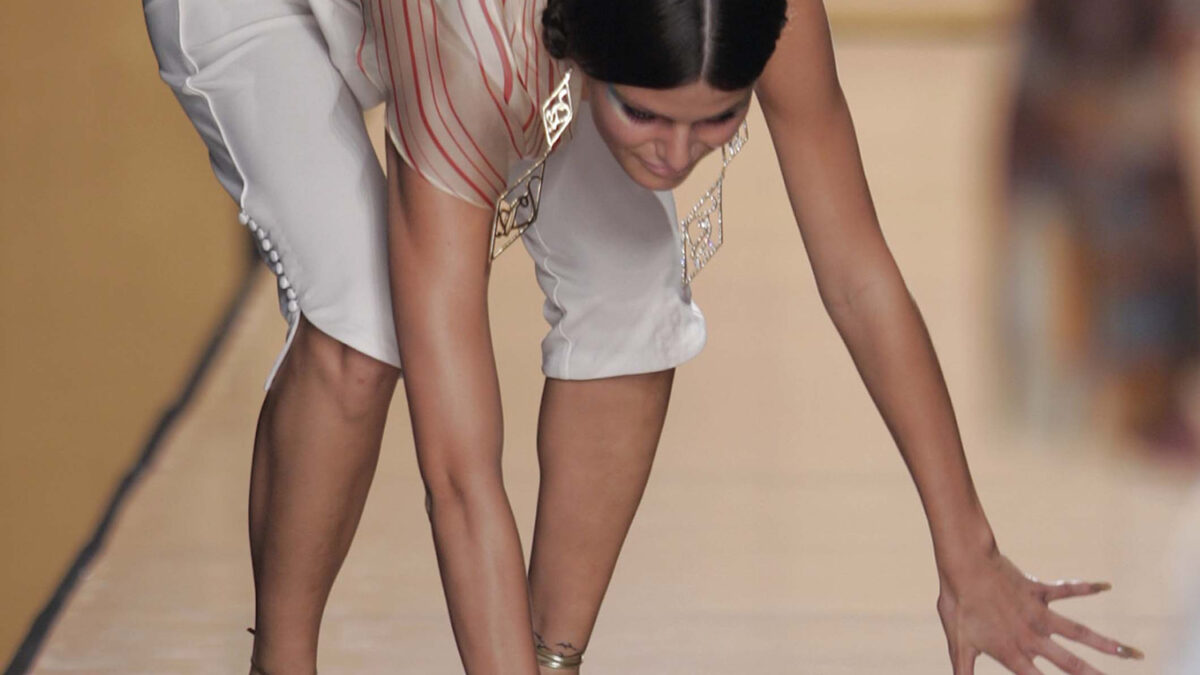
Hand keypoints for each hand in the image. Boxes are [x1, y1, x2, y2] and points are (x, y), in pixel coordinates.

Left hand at [935, 549, 1143, 673]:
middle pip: (1070, 663)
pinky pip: (1067, 590)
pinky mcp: (1040, 590)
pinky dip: (1086, 587)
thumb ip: (962, 671)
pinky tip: (1106, 586)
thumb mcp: (957, 644)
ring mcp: (1039, 613)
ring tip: (1133, 654)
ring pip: (1079, 632)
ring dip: (1106, 644)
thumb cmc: (957, 605)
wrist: (964, 566)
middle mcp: (1032, 636)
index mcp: (1012, 652)